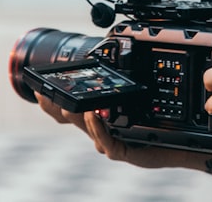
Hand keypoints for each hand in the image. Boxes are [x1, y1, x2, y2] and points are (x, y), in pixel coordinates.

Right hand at [34, 93, 202, 168]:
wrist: (175, 143)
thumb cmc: (153, 122)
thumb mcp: (133, 100)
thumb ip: (116, 88)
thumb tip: (106, 61)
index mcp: (97, 117)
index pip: (68, 108)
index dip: (50, 100)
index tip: (36, 85)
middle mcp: (99, 129)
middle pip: (68, 118)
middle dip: (53, 106)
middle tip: (44, 92)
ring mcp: (108, 141)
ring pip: (84, 129)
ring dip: (75, 114)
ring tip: (68, 101)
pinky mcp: (121, 150)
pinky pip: (105, 141)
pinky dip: (97, 126)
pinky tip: (93, 114)